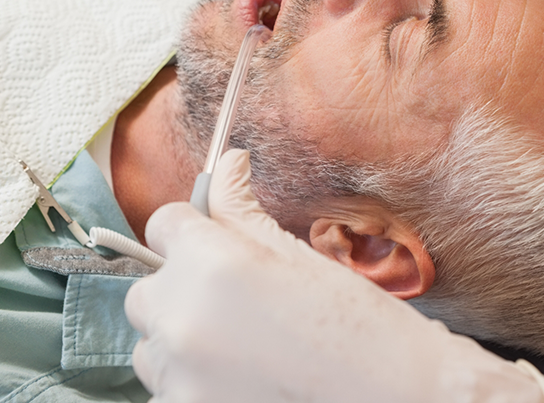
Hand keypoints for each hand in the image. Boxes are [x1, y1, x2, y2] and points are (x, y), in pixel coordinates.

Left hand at [125, 149, 543, 402]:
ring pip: (151, 345)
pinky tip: (243, 378)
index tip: (211, 238)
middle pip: (147, 289)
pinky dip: (192, 381)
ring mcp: (179, 377)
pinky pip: (167, 388)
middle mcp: (182, 320)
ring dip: (181, 337)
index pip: (163, 224)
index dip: (192, 227)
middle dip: (181, 286)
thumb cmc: (360, 325)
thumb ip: (243, 209)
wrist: (397, 399)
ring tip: (241, 344)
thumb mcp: (300, 256)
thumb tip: (227, 163)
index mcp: (212, 265)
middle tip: (234, 298)